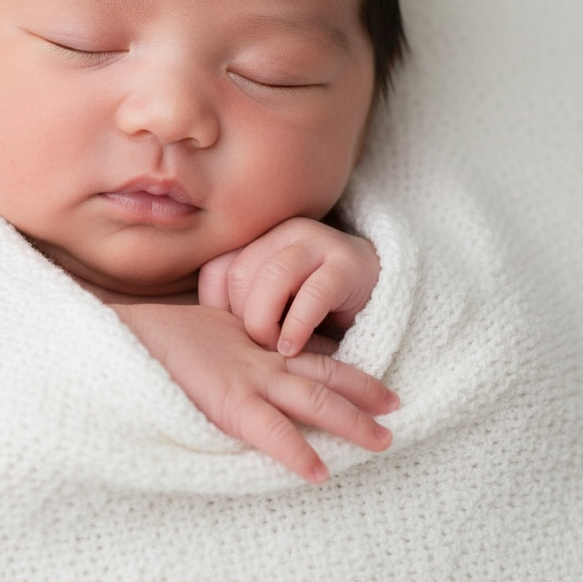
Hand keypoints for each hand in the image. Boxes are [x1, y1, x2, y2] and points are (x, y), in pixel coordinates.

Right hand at [112, 303, 396, 482]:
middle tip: (396, 407)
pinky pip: (271, 430)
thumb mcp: (204, 335)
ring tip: (382, 440)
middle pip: (324, 372)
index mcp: (252, 343)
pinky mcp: (228, 402)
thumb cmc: (154, 339)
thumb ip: (231, 347)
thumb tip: (252, 357)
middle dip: (363, 390)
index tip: (373, 382)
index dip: (344, 365)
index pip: (310, 351)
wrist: (124, 334)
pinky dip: (297, 451)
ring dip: (350, 419)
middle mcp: (259, 358)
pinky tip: (318, 472)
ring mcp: (247, 378)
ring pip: (313, 397)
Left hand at [197, 217, 380, 357]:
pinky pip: (313, 293)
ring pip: (272, 277)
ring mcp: (318, 242)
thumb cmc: (313, 306)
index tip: (229, 337)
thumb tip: (204, 336)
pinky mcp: (348, 264)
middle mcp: (285, 232)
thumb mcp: (274, 302)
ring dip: (266, 322)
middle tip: (259, 347)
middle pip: (240, 274)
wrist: (378, 291)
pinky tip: (293, 348)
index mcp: (260, 237)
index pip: (216, 268)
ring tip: (276, 350)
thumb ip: (242, 305)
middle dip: (243, 319)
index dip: (215, 308)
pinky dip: (298, 325)